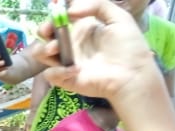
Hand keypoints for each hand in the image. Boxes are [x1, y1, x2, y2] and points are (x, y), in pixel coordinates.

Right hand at [31, 0, 160, 101]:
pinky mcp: (65, 79)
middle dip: (43, 30)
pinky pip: (50, 74)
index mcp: (82, 30)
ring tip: (55, 49)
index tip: (57, 16)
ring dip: (43, 49)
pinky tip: (76, 70)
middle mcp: (72, 45)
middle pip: (46, 36)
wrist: (133, 75)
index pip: (60, 21)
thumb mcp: (119, 18)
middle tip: (48, 31)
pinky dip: (58, 71)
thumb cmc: (129, 47)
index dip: (54, 17)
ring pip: (41, 54)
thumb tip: (70, 11)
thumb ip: (98, 5)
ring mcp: (67, 62)